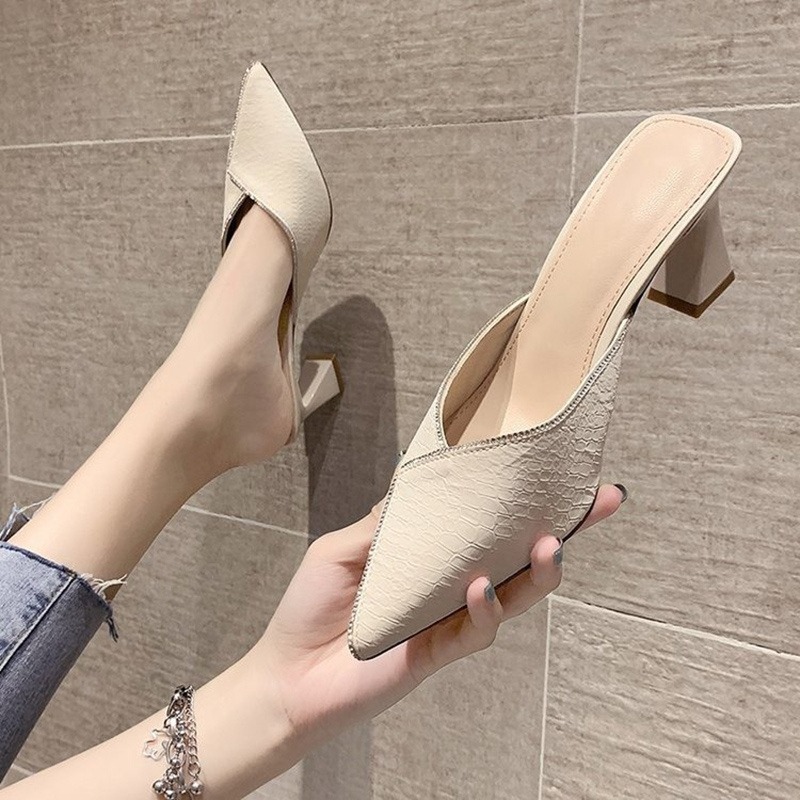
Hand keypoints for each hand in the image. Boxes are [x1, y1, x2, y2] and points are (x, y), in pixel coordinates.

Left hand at [254, 484, 623, 752]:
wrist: (288, 674)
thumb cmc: (310, 608)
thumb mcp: (341, 548)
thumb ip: (382, 522)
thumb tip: (418, 484)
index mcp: (428, 555)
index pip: (481, 522)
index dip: (516, 500)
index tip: (554, 469)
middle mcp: (448, 584)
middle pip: (515, 554)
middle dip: (560, 528)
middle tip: (598, 501)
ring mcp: (449, 619)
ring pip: (512, 595)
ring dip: (537, 571)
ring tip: (551, 544)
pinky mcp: (440, 651)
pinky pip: (476, 632)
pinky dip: (485, 610)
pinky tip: (482, 588)